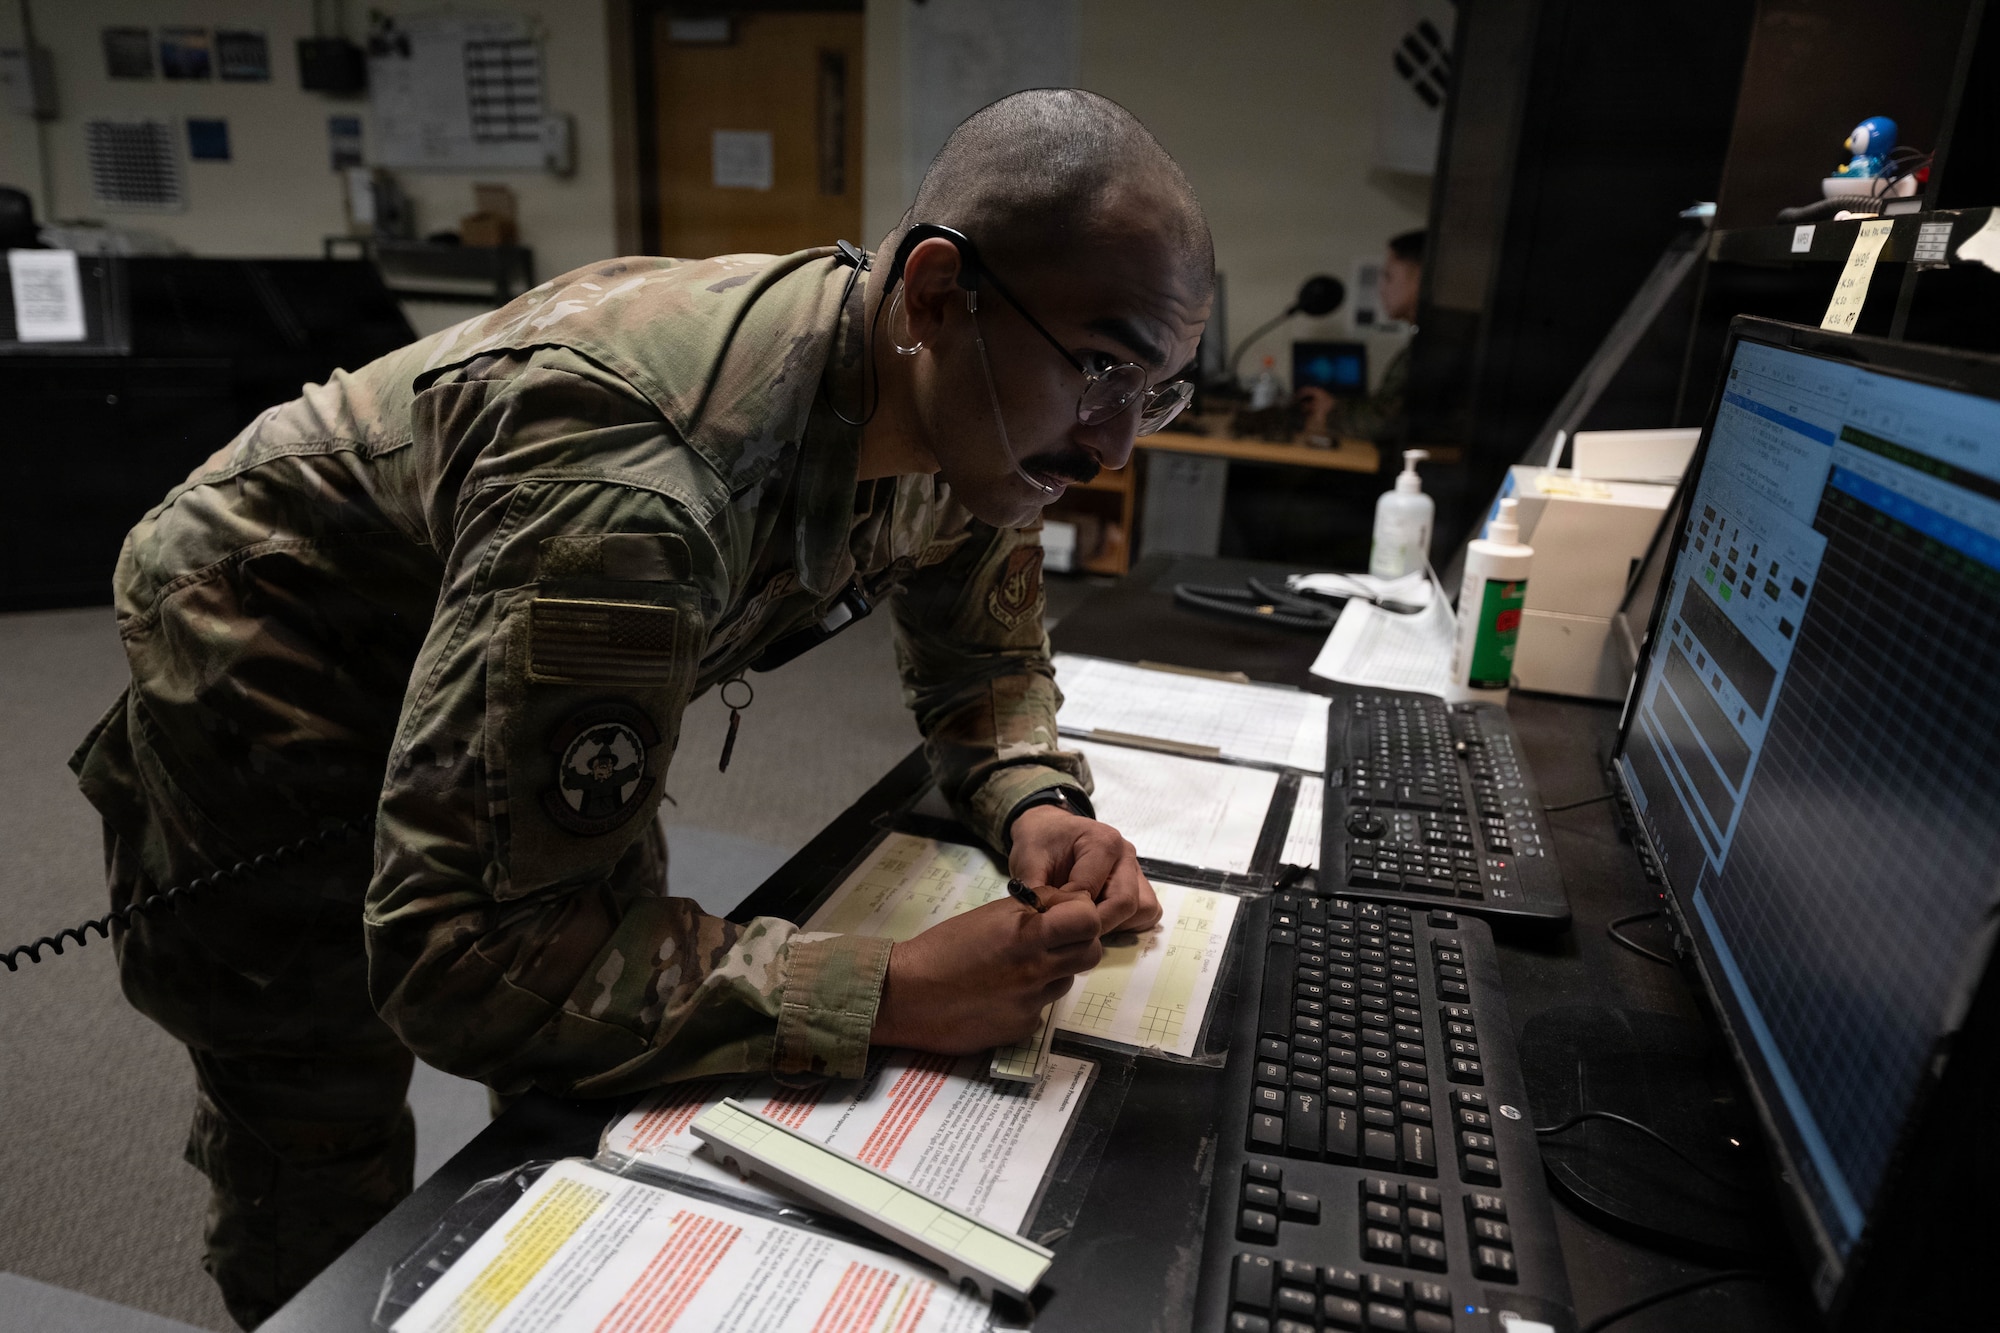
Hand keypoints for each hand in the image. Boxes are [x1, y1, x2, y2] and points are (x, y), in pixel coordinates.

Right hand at [869, 892, 1102, 1051]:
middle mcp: (1035, 967)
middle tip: (1051, 943)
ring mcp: (1031, 1002)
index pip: (1089, 920)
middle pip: (1090, 953)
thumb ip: (1032, 910)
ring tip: (1015, 970)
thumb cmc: (942, 948)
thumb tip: (1068, 904)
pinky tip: (1000, 997)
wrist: (906, 995)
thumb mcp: (989, 915)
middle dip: (1077, 945)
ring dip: (1052, 973)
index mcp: (1025, 932)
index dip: (1082, 916)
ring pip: (1066, 981)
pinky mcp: (1023, 1028)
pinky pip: (1042, 1009)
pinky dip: (1029, 1001)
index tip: (1065, 917)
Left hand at [1007, 806, 1162, 934]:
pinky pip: (1145, 914)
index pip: (1092, 890)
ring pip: (1141, 911)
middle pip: (1124, 903)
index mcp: (1103, 841)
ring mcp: (1136, 871)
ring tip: (1083, 922)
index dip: (1068, 912)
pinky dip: (1125, 923)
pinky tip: (1098, 919)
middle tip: (1067, 931)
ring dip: (1114, 924)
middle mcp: (1126, 855)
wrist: (1051, 831)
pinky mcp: (1140, 886)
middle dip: (1095, 924)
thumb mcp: (1028, 862)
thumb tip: (1038, 924)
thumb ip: (1035, 892)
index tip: (1049, 919)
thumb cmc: (1042, 843)